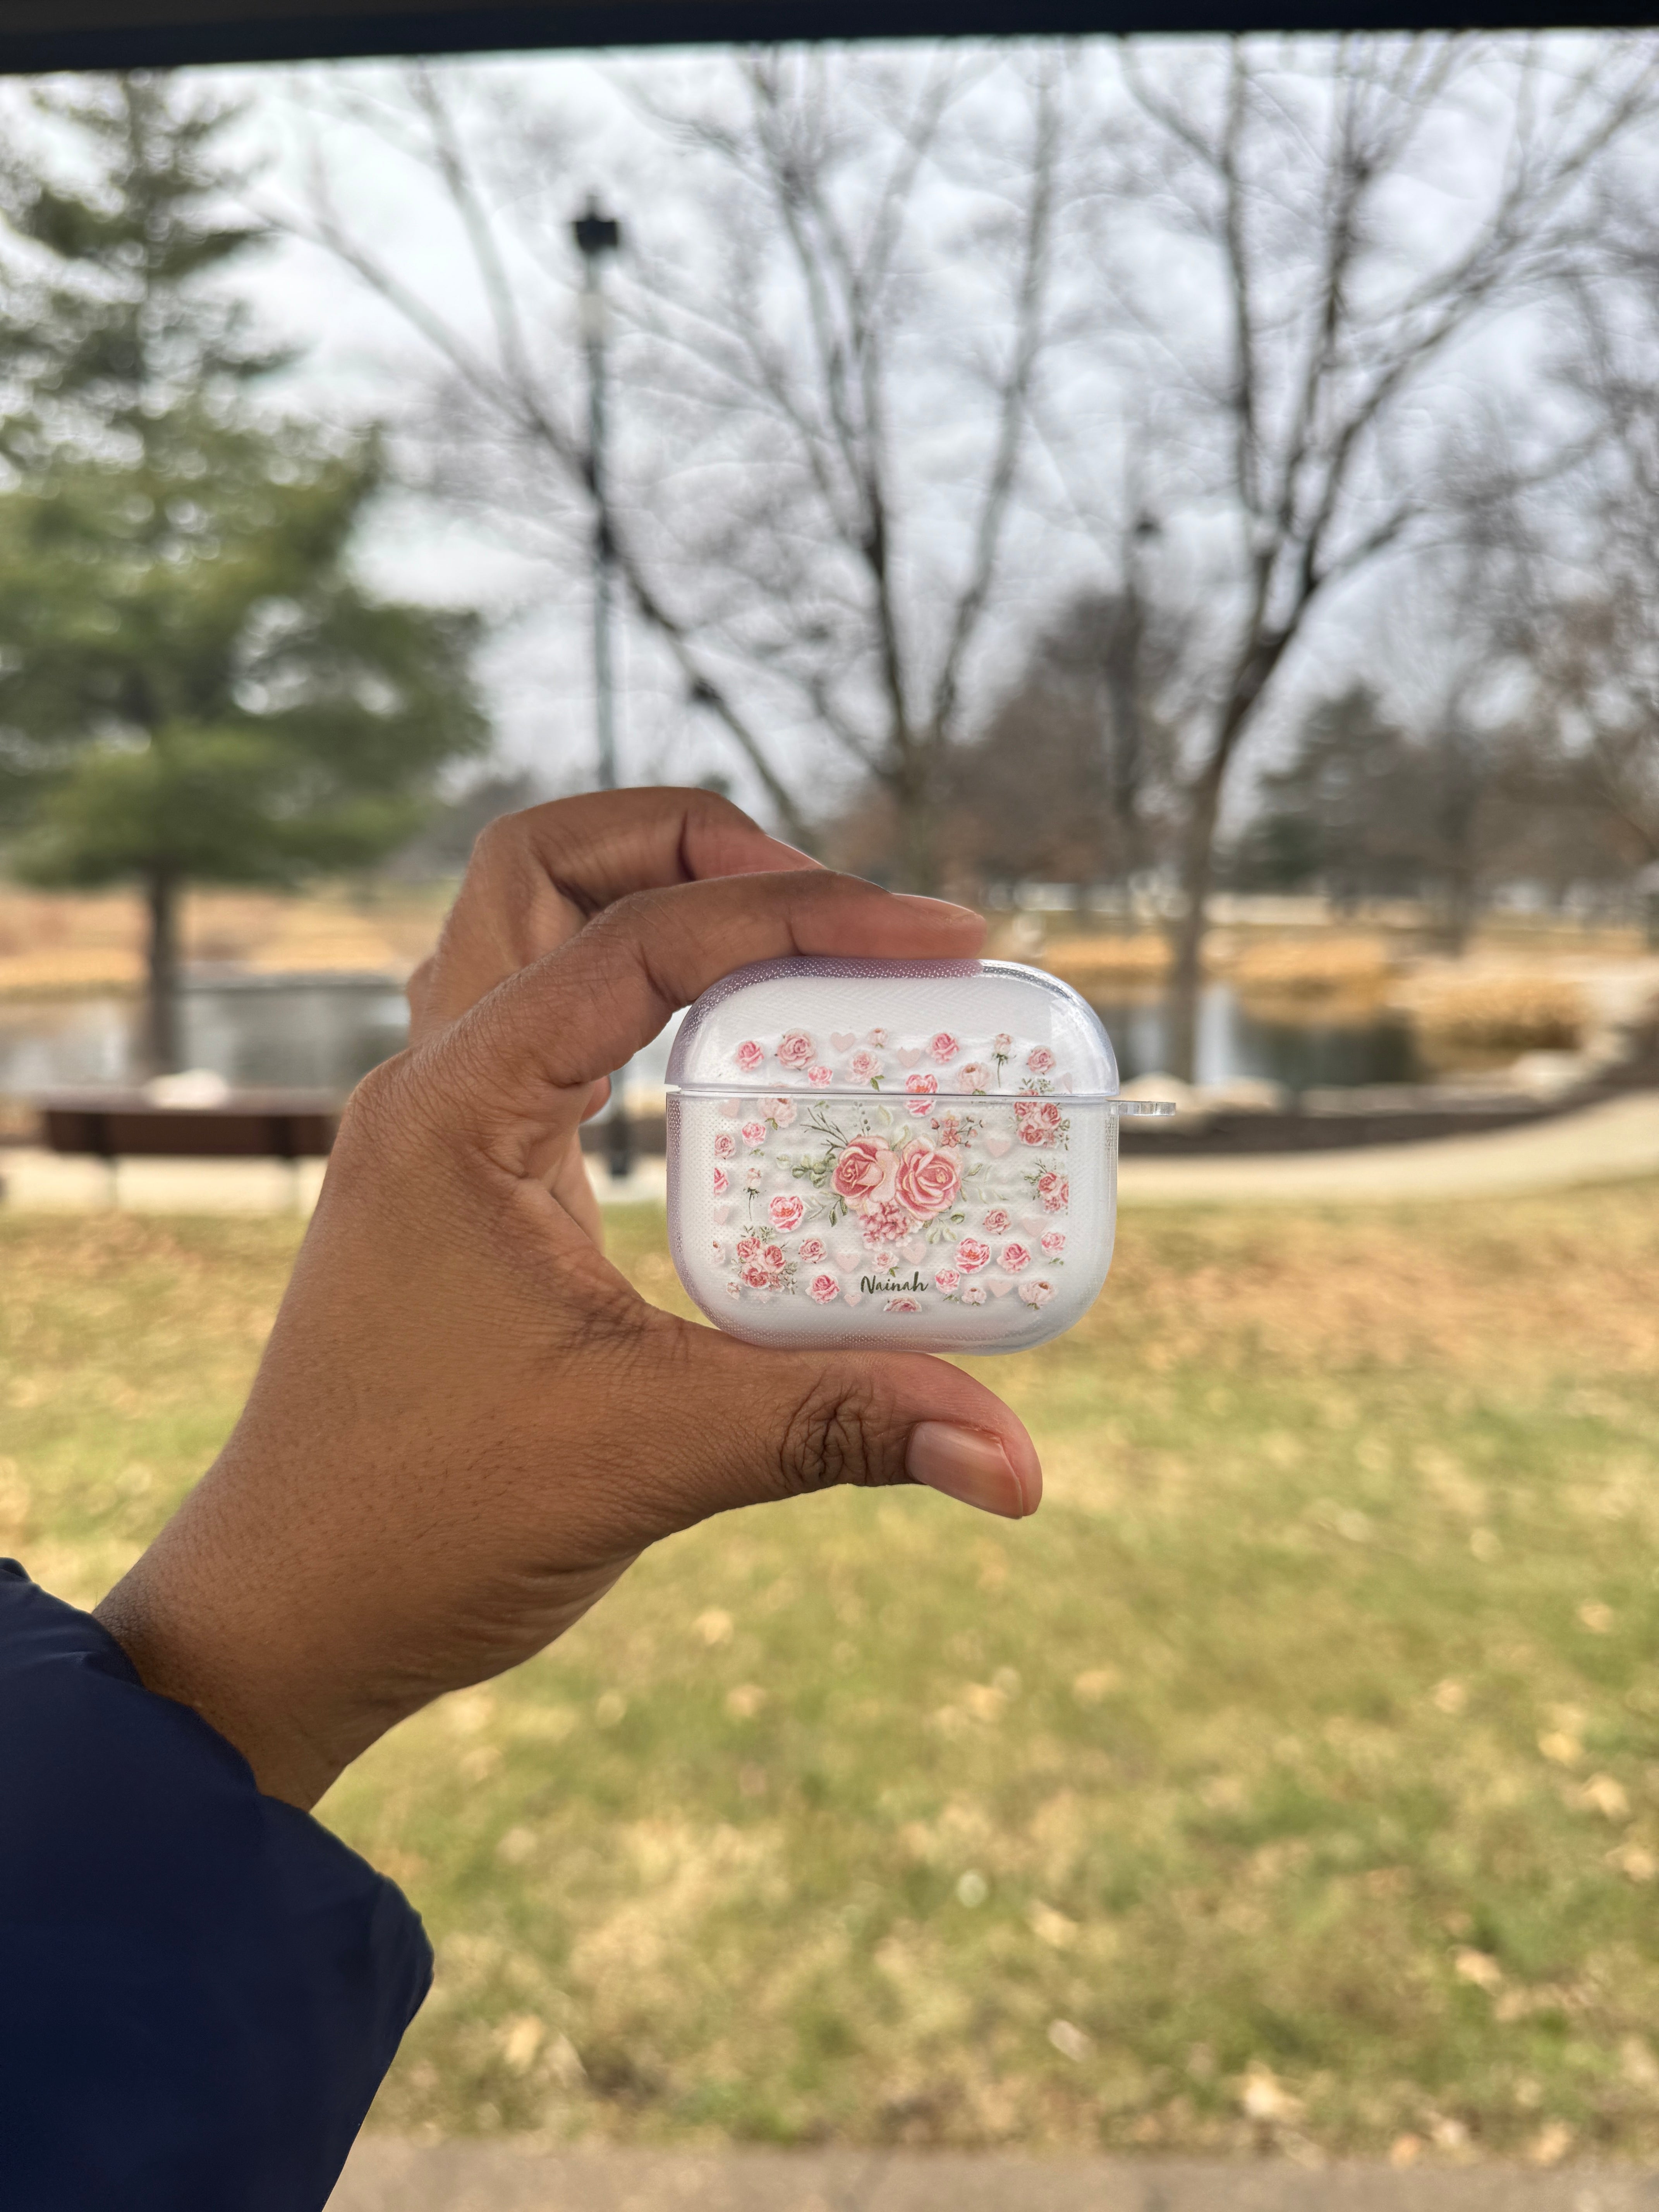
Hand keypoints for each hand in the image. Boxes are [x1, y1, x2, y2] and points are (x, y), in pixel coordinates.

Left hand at [95, 791, 1042, 1810]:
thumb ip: (837, 1429)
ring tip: (804, 952)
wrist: (286, 1614)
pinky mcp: (467, 1180)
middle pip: (545, 862)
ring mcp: (440, 1127)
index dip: (800, 909)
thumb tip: (1019, 1460)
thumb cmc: (420, 1527)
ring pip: (533, 928)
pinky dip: (645, 997)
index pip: (637, 938)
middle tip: (841, 907)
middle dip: (698, 841)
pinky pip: (553, 1024)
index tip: (936, 935)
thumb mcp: (650, 1457)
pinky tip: (737, 1063)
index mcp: (453, 1109)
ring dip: (662, 903)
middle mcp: (433, 1087)